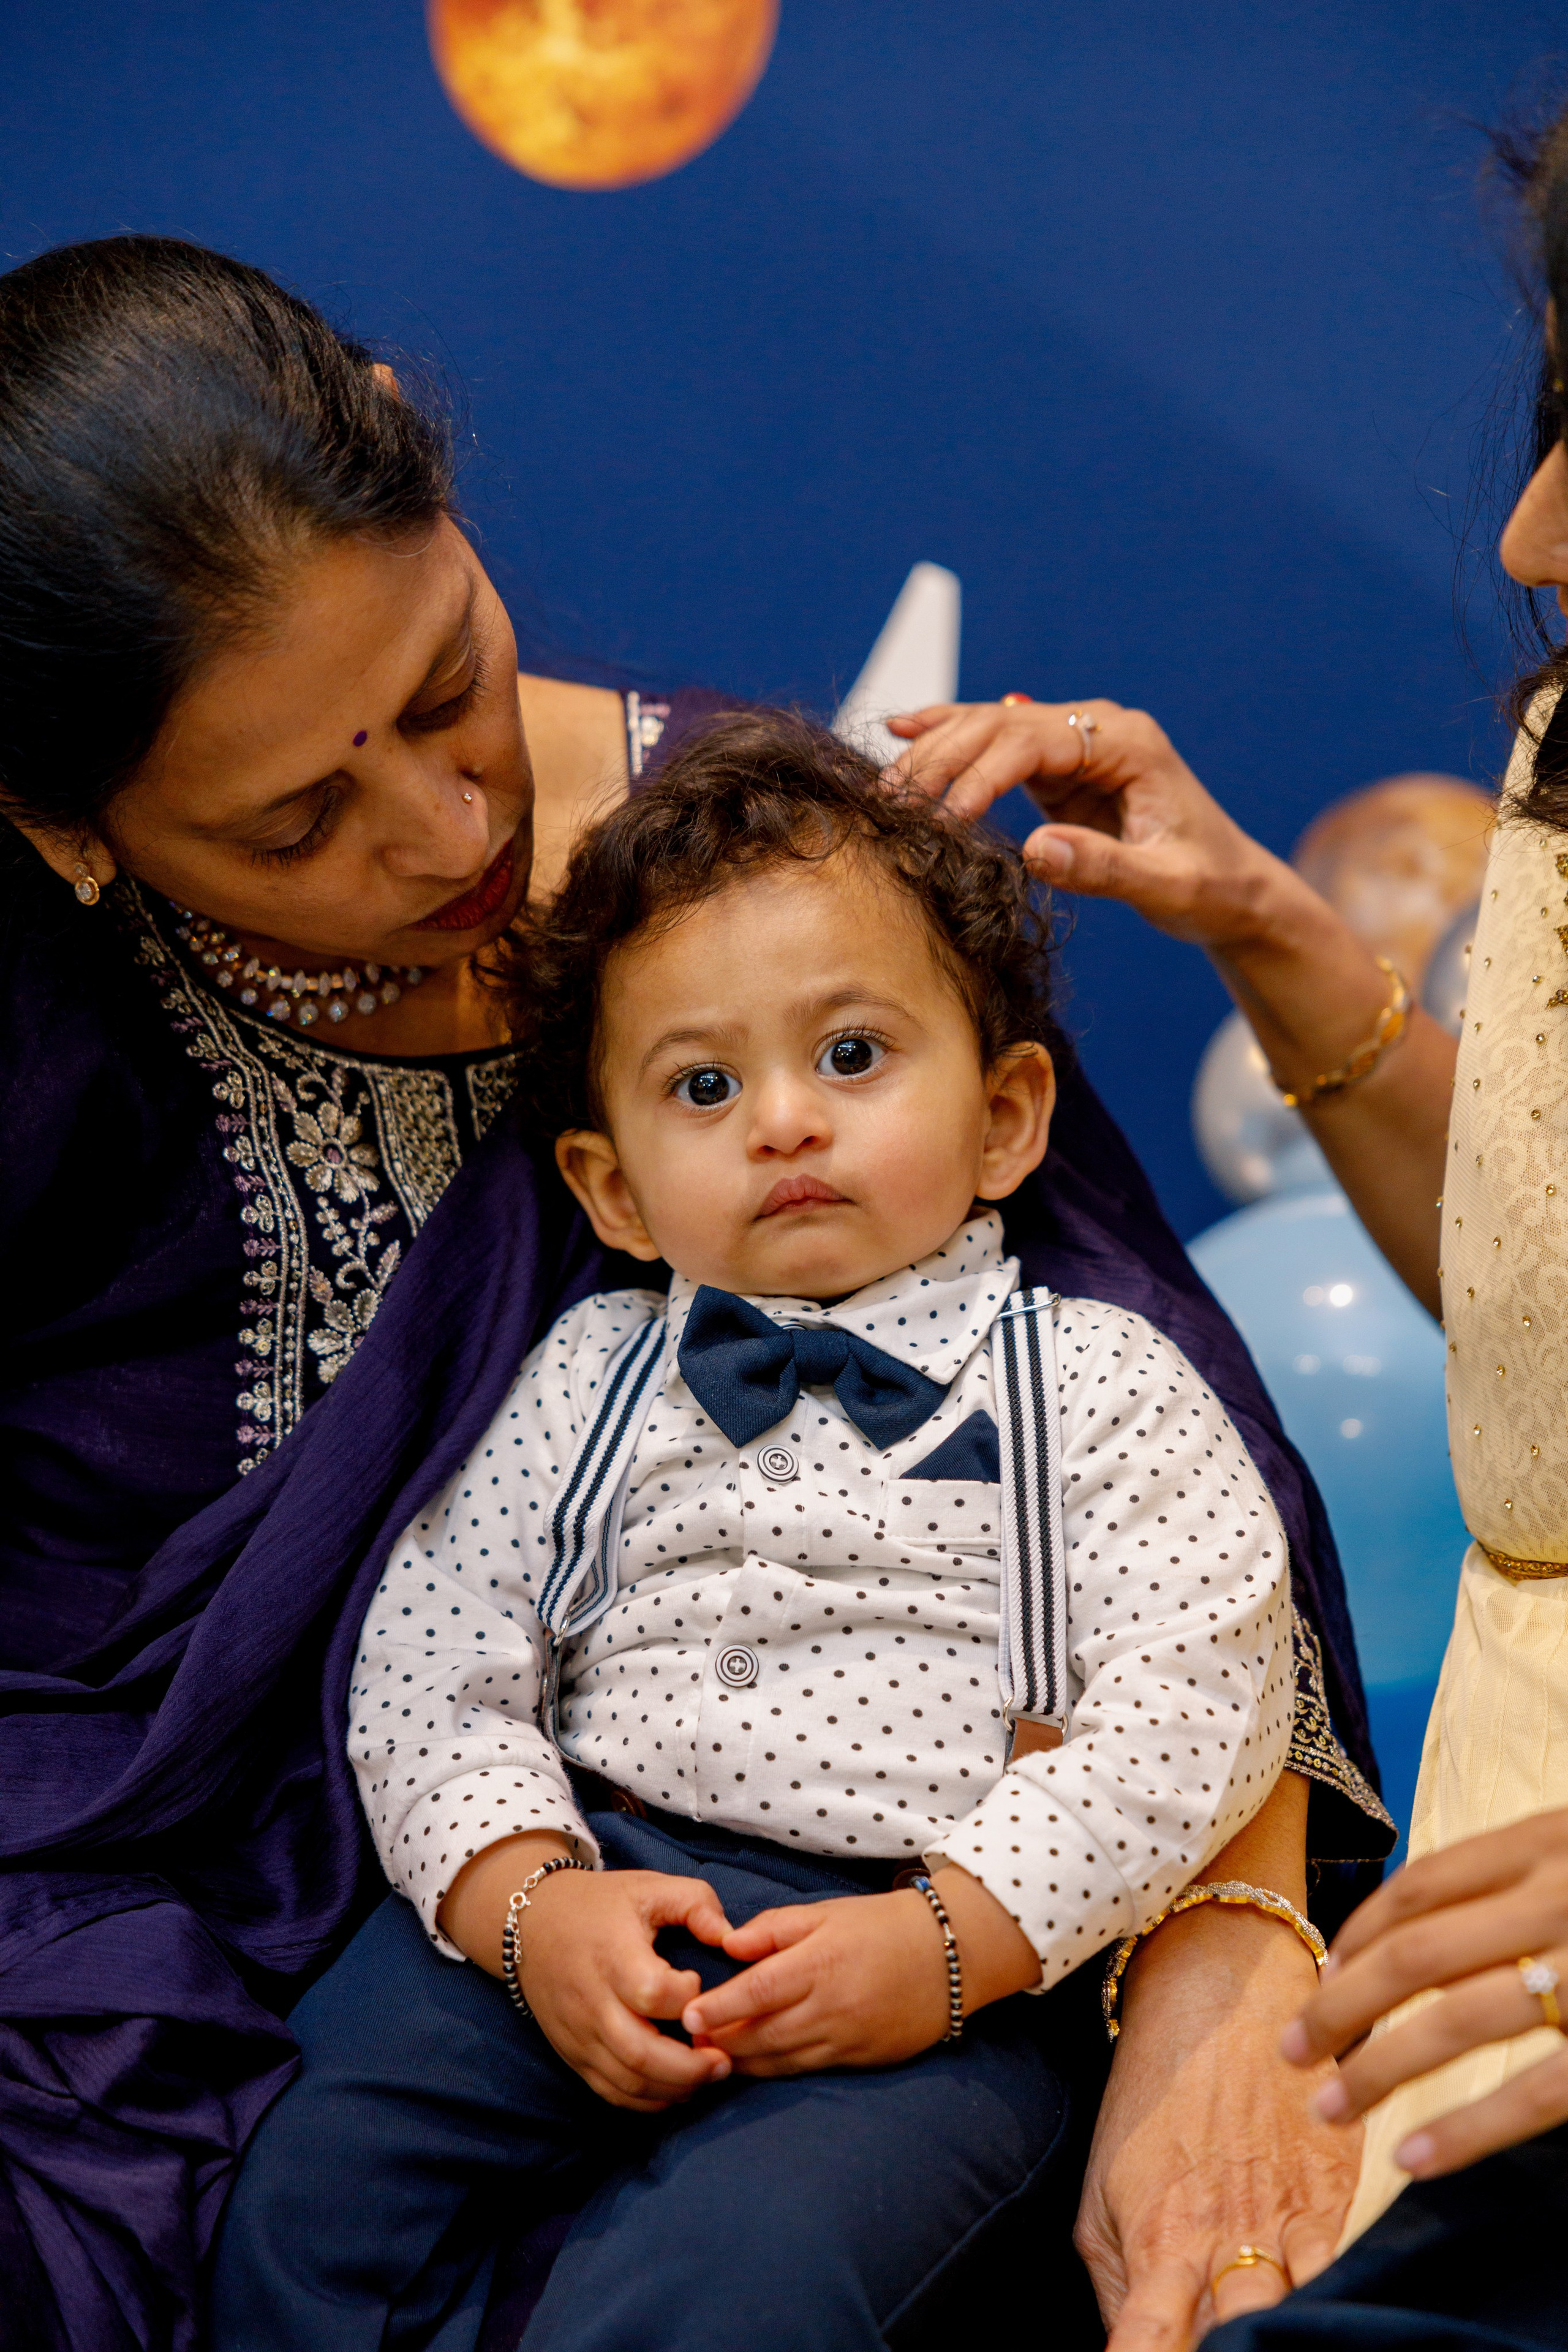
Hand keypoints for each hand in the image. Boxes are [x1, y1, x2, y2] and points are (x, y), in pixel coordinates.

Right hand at [511, 1865, 736, 2111]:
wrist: (533, 1924)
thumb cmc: (601, 1905)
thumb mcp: (650, 1887)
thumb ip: (696, 1903)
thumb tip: (730, 1938)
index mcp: (612, 1956)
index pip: (653, 1992)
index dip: (689, 1997)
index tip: (700, 1983)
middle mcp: (592, 2002)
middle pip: (641, 2053)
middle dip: (691, 2068)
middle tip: (724, 2062)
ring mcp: (579, 2034)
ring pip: (627, 2081)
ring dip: (674, 2089)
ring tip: (707, 2077)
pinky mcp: (573, 2053)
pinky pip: (610, 2091)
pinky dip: (646, 2101)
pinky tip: (675, 2088)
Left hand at [681, 1866, 1039, 2076]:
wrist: (947, 1957)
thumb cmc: (880, 1926)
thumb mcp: (827, 1912)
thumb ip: (775, 1928)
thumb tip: (729, 1945)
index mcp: (820, 1963)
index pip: (758, 1990)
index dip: (720, 2007)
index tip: (688, 2016)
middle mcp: (831, 2006)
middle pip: (763, 2032)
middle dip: (721, 2041)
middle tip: (685, 2043)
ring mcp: (846, 2038)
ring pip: (781, 2059)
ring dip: (742, 2061)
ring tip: (708, 2058)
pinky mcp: (859, 2059)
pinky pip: (807, 2069)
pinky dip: (775, 2069)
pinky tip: (752, 2065)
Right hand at [883, 698, 1294, 952]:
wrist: (1234, 889)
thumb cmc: (1209, 886)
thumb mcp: (1164, 885)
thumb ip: (1104, 867)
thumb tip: (1035, 849)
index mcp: (1127, 744)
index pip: (1031, 743)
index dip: (978, 777)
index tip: (941, 820)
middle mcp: (1099, 731)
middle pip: (1000, 725)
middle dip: (941, 758)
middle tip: (892, 800)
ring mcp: (1077, 746)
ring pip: (990, 728)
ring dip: (935, 750)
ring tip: (885, 782)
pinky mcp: (1061, 770)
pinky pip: (995, 747)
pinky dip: (950, 740)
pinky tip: (903, 730)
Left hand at [1076, 1906, 1359, 2350]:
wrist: (1219, 1999)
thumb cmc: (1151, 2097)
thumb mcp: (1102, 2188)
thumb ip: (1116, 2283)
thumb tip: (1128, 2350)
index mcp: (1156, 2241)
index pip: (1149, 2343)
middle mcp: (1223, 2240)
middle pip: (1232, 2342)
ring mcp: (1285, 2221)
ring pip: (1294, 2318)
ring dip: (1281, 2337)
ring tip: (1276, 2344)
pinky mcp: (1336, 2198)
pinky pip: (1348, 2274)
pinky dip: (1342, 2304)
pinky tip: (1336, 2321)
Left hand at [1281, 1808, 1567, 2180]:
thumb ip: (1522, 1873)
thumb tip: (1418, 1928)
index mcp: (1549, 1838)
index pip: (1424, 1882)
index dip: (1360, 1930)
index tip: (1321, 1971)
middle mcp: (1560, 1894)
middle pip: (1416, 1952)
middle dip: (1339, 2004)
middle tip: (1291, 2049)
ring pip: (1455, 2018)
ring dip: (1377, 2067)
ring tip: (1328, 2106)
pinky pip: (1531, 2092)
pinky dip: (1464, 2129)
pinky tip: (1411, 2156)